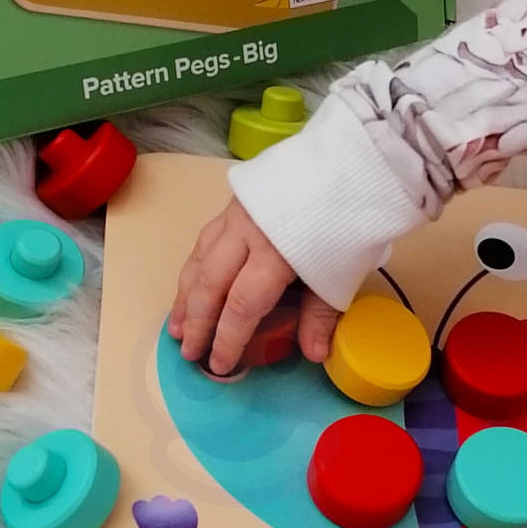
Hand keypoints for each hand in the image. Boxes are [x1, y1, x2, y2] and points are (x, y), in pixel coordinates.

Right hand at [168, 198, 338, 375]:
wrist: (350, 163)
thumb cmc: (349, 221)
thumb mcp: (342, 272)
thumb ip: (321, 313)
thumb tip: (313, 355)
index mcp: (274, 254)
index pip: (240, 306)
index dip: (227, 339)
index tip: (220, 364)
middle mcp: (246, 234)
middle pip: (210, 285)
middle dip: (196, 322)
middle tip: (188, 352)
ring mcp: (236, 215)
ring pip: (200, 260)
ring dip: (185, 296)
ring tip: (176, 326)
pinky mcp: (235, 202)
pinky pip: (205, 240)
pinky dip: (194, 267)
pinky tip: (191, 282)